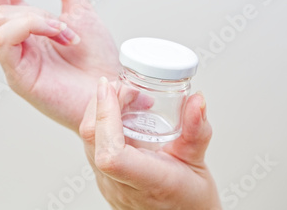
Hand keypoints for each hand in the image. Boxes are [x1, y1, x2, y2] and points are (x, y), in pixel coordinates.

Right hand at [0, 0, 119, 131]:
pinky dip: (34, 27)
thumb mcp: (82, 11)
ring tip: (66, 29)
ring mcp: (13, 57)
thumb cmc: (96, 63)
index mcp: (27, 23)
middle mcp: (15, 38)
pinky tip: (60, 34)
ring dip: (37, 14)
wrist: (111, 95)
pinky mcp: (16, 75)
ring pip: (0, 16)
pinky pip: (7, 39)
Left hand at [79, 77, 221, 209]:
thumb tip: (197, 100)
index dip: (105, 116)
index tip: (110, 88)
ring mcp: (108, 183)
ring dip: (100, 112)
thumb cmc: (190, 202)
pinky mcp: (104, 178)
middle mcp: (120, 185)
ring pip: (87, 141)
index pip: (111, 154)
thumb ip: (197, 131)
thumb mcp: (198, 163)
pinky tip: (121, 115)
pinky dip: (102, 123)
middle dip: (101, 103)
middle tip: (124, 87)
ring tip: (126, 98)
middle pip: (91, 140)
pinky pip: (92, 146)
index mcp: (147, 182)